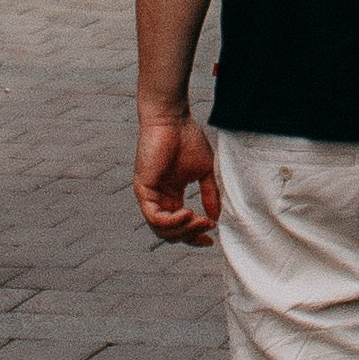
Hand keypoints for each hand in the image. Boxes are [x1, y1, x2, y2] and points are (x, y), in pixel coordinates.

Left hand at [135, 111, 219, 244]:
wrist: (173, 119)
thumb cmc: (188, 139)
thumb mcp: (204, 172)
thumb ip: (209, 195)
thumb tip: (215, 218)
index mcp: (171, 196)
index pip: (179, 227)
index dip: (194, 237)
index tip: (210, 240)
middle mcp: (158, 199)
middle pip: (169, 234)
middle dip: (190, 235)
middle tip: (207, 226)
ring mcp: (149, 195)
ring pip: (160, 229)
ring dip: (182, 230)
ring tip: (198, 220)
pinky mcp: (143, 189)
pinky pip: (154, 216)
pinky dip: (171, 221)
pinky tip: (186, 213)